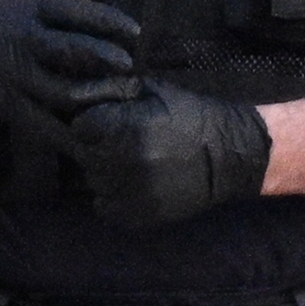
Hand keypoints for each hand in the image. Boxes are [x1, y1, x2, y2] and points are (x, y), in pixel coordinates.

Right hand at [0, 0, 140, 132]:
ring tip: (122, 100)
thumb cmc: (2, 13)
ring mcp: (16, 74)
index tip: (136, 34)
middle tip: (132, 68)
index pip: (78, 12)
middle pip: (72, 50)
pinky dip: (71, 135)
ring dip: (96, 98)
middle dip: (106, 60)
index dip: (111, 23)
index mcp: (34, 6)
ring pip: (63, 91)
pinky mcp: (9, 104)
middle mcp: (25, 39)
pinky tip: (96, 139)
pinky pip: (45, 124)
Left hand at [75, 83, 274, 228]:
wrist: (230, 156)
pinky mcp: (138, 216)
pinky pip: (104, 206)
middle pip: (83, 155)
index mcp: (125, 128)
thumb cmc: (190, 116)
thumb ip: (111, 90)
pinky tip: (133, 184)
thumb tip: (74, 95)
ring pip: (93, 181)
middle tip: (123, 143)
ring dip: (105, 172)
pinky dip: (112, 196)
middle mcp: (124, 162)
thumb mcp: (152, 89)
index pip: (79, 127)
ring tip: (131, 163)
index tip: (111, 123)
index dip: (94, 123)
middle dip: (98, 147)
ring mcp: (130, 193)